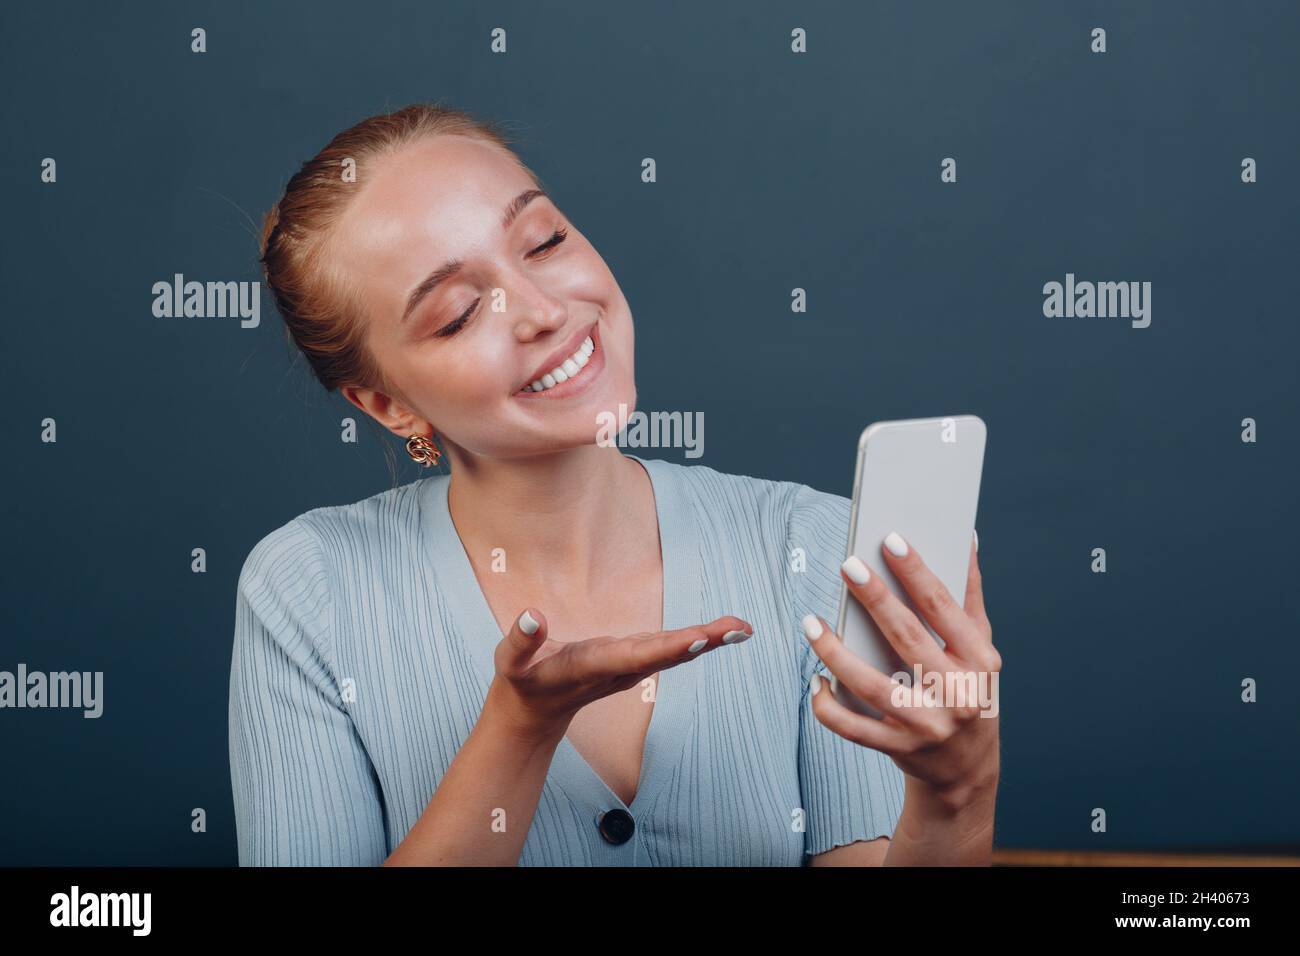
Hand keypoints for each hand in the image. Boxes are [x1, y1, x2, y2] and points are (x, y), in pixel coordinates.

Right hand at [488, 608, 752, 743]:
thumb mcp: (510, 664)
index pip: (635, 655)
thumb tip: (533, 615)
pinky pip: (669, 650)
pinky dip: (696, 640)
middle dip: (702, 642)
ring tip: (741, 627)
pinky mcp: (631, 662)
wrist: (533, 715)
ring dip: (707, 640)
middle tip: (741, 628)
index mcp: (593, 666)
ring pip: (672, 653)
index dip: (667, 647)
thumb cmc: (521, 682)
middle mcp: (618, 669)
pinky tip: (720, 633)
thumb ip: (520, 641)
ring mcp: (628, 668)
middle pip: (665, 655)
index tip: (699, 638)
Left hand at [804, 531, 999, 810]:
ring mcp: (926, 724)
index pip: (943, 608)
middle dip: (875, 599)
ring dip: (835, 652)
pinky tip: (814, 679)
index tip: (891, 541)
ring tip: (811, 622)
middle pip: (907, 637)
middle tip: (849, 565)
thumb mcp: (980, 649)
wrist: (966, 767)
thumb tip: (965, 538)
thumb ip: (970, 596)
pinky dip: (828, 706)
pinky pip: (853, 728)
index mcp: (979, 662)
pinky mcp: (897, 748)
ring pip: (871, 685)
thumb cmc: (968, 691)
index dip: (917, 572)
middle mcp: (955, 693)